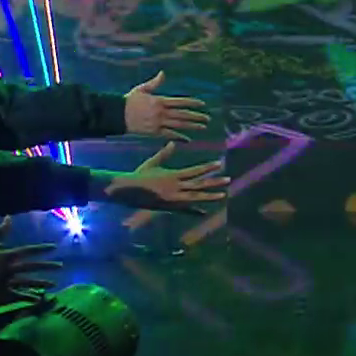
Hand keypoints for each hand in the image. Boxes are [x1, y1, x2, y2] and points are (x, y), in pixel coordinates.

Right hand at [0, 220, 60, 296]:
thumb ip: (0, 232)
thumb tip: (9, 218)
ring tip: (54, 284)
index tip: (54, 247)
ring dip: (41, 282)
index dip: (41, 249)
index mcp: (4, 255)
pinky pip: (16, 295)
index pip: (27, 251)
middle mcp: (6, 268)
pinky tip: (39, 299)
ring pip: (27, 282)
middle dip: (47, 265)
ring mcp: (3, 281)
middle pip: (31, 266)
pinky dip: (27, 297)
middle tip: (61, 265)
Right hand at [98, 143, 229, 212]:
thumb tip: (174, 142)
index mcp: (173, 175)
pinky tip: (205, 213)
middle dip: (214, 182)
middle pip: (199, 184)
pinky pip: (184, 209)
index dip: (208, 167)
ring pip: (195, 197)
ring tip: (223, 195)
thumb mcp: (152, 163)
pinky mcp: (169, 207)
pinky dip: (195, 211)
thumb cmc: (139, 175)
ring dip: (210, 196)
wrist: (126, 190)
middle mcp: (175, 187)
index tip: (220, 164)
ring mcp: (173, 198)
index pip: (195, 170)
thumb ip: (164, 154)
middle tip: (228, 180)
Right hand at [123, 71, 209, 139]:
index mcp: (159, 101)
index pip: (180, 101)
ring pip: (179, 125)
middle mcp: (161, 112)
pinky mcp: (154, 132)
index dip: (192, 103)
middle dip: (197, 116)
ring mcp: (158, 123)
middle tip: (208, 118)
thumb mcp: (141, 89)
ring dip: (192, 126)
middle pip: (183, 114)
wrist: (116, 115)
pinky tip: (188, 139)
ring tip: (203, 127)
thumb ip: (154, 83)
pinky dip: (179, 137)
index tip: (202, 104)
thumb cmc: (128, 101)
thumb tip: (163, 73)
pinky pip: (169, 135)